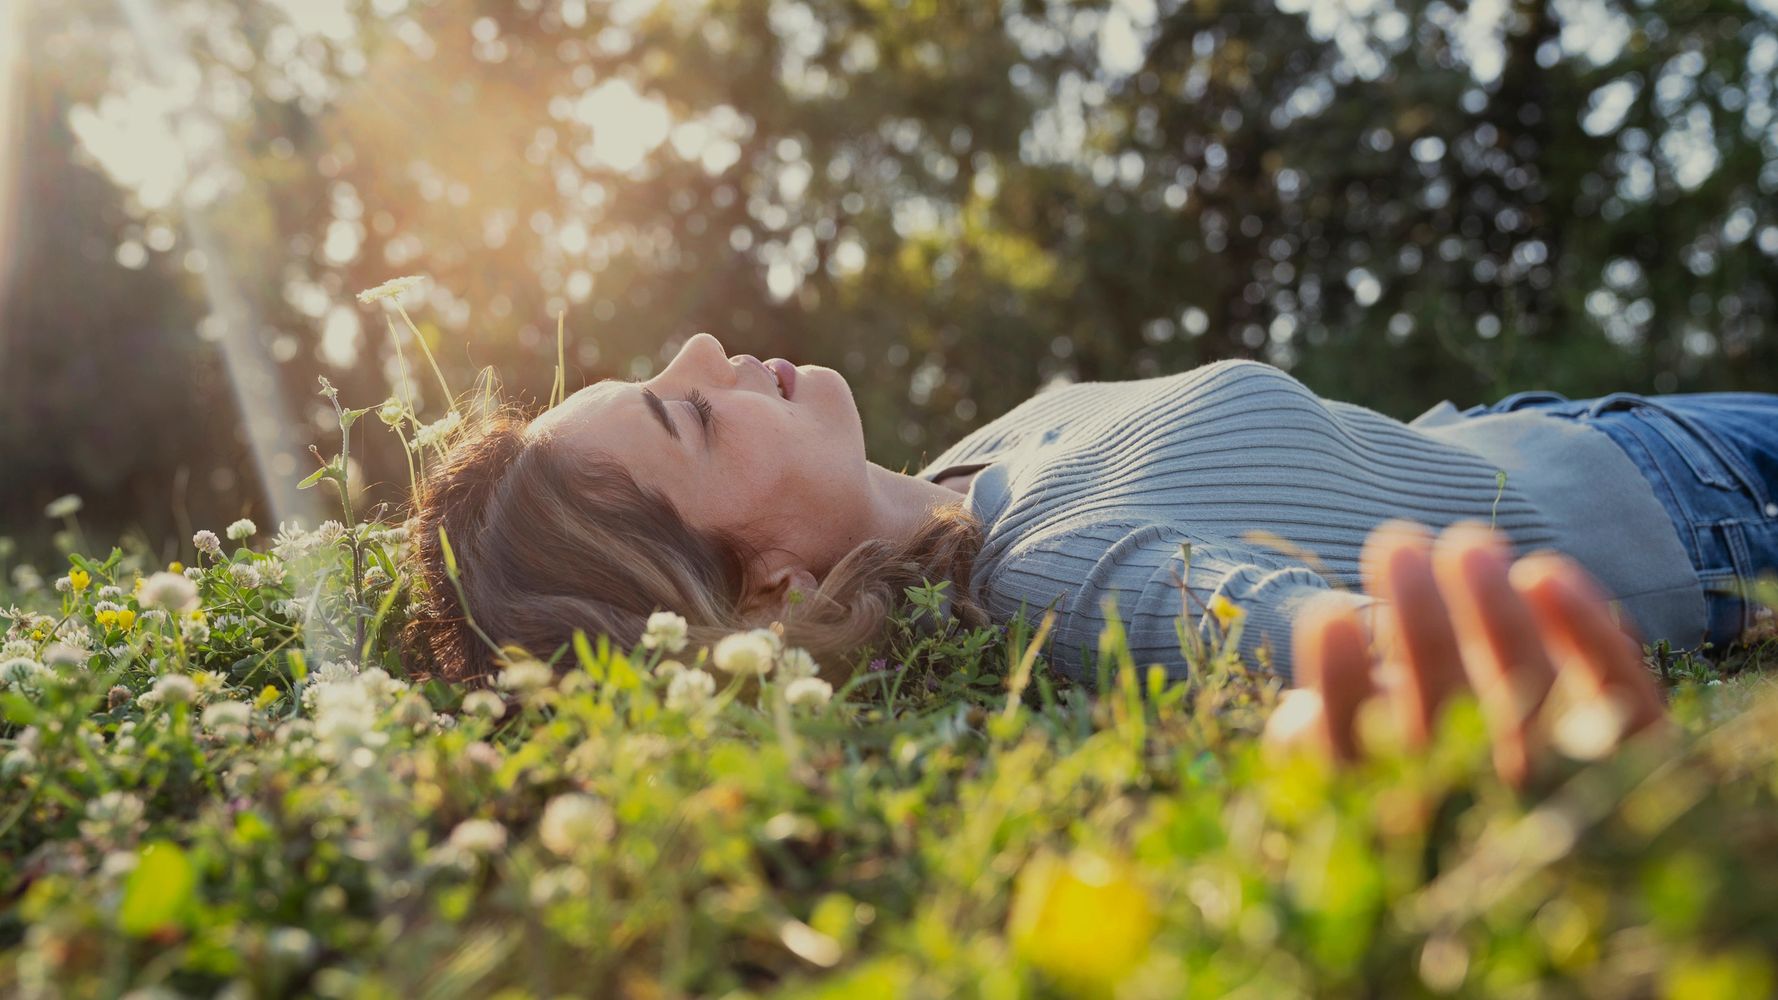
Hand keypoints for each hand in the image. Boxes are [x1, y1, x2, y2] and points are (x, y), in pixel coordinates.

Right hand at [1262, 519, 1668, 785]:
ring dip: (1492, 608)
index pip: (1357, 755)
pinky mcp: (1638, 761)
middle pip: (1445, 707)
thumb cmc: (1433, 819)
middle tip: (1395, 542)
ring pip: (1528, 689)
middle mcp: (1479, 811)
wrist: (1570, 887)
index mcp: (1399, 824)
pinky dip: (1588, 631)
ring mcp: (1566, 787)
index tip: (1328, 614)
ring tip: (1465, 542)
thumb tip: (1300, 715)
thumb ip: (1322, 763)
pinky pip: (1619, 695)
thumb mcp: (1360, 807)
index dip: (1340, 682)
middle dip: (1417, 617)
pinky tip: (1543, 572)